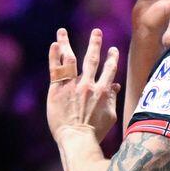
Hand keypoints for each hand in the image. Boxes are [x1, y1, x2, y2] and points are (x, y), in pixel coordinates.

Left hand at [47, 27, 121, 142]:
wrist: (76, 139)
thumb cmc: (94, 132)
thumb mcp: (110, 116)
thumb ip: (112, 99)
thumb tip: (116, 86)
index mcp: (102, 91)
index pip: (109, 69)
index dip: (112, 58)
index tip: (113, 49)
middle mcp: (88, 84)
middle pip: (92, 59)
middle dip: (95, 43)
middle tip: (96, 32)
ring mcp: (72, 85)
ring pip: (70, 58)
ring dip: (66, 42)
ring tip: (62, 31)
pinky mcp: (57, 89)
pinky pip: (55, 69)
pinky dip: (54, 56)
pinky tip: (54, 45)